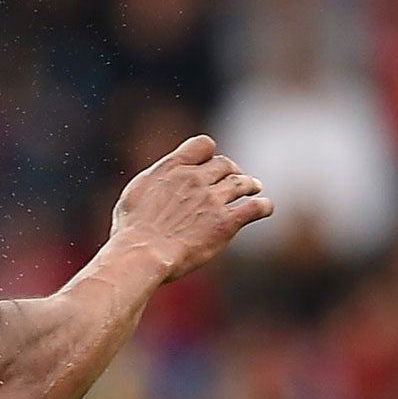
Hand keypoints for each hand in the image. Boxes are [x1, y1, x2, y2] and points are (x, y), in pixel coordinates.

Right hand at [109, 135, 272, 281]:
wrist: (143, 253)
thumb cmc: (132, 229)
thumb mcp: (135, 192)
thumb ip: (156, 179)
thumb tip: (163, 176)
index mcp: (173, 167)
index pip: (203, 145)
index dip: (210, 153)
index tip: (210, 163)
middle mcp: (195, 178)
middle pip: (225, 164)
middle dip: (231, 170)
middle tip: (236, 177)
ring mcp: (212, 199)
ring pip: (242, 183)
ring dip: (250, 184)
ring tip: (254, 187)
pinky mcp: (225, 222)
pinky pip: (254, 208)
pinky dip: (263, 206)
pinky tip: (265, 208)